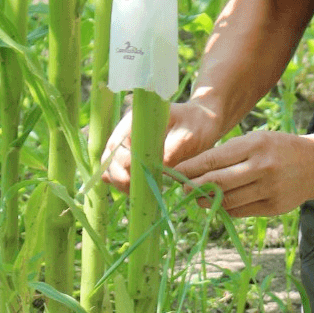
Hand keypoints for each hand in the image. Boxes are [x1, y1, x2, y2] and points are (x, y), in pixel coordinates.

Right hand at [101, 101, 221, 193]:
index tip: (140, 179)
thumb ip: (172, 151)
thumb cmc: (197, 124)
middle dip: (120, 178)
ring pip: (112, 167)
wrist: (204, 119)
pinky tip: (141, 189)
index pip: (117, 146)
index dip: (123, 166)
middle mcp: (127, 132)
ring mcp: (129, 144)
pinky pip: (122, 171)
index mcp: (136, 121)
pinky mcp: (135, 155)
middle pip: (110, 158)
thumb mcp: (188, 135)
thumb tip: (157, 170)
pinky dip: (126, 183)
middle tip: (140, 191)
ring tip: (141, 193)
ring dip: (121, 182)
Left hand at [174, 129, 313, 217]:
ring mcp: (269, 189)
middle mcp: (262, 167)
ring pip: (228, 200)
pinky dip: (226, 208)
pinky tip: (219, 204)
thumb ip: (229, 154)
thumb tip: (196, 171)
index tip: (173, 173)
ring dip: (207, 201)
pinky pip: (241, 211)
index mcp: (255, 145)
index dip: (190, 169)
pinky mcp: (274, 207)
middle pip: (218, 182)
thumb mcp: (256, 139)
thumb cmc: (278, 148)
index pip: (214, 159)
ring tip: (197, 198)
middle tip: (181, 189)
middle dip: (194, 187)